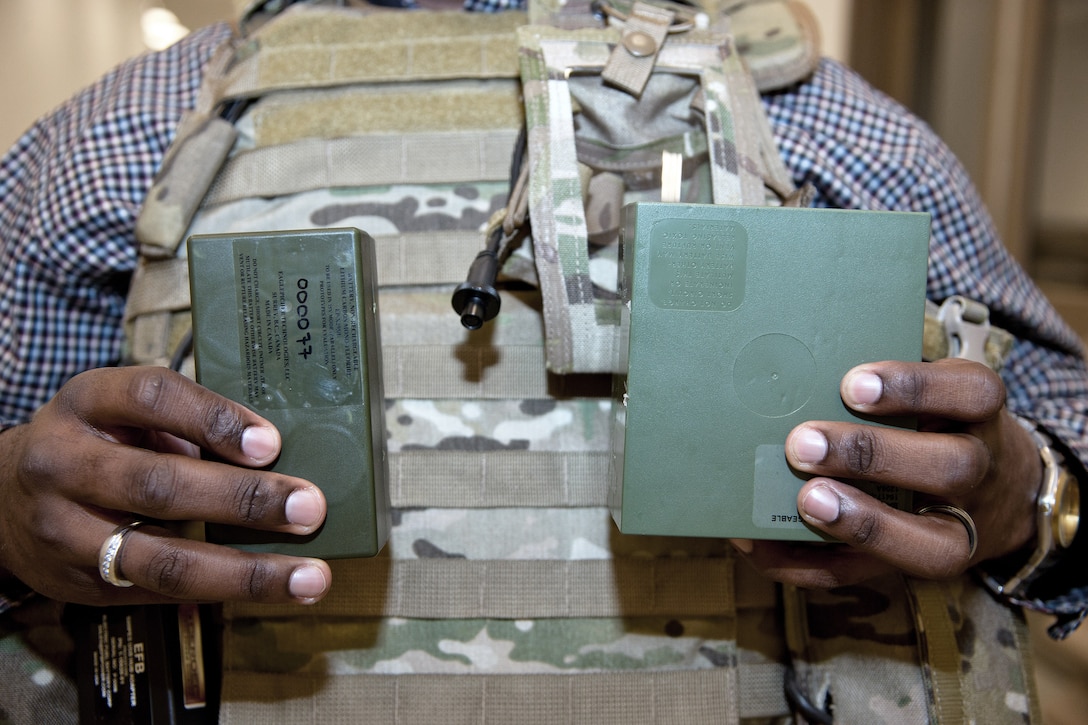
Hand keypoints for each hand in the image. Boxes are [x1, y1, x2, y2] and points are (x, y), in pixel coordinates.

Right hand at [0, 367, 331, 605]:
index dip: (214, 418)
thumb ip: (189, 425)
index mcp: (88, 403)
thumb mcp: (127, 413)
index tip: (271, 442)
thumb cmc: (98, 442)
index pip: (151, 396)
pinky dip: (223, 592)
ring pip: (161, 559)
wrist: (5, 497)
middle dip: (242, 500)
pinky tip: (272, 590)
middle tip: (308, 508)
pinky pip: (160, 592)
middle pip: (158, 485)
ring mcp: (66, 530)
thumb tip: (280, 453)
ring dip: (246, 572)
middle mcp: (66, 463)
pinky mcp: (81, 582)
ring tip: (308, 576)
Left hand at [731, 358, 1042, 588]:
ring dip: (860, 525)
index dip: (914, 389)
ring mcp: (960, 529)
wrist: (999, 488)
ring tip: (804, 500)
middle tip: (803, 443)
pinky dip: (808, 565)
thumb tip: (793, 368)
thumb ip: (880, 380)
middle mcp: (981, 472)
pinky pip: (866, 576)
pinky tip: (761, 546)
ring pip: (930, 545)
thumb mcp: (929, 387)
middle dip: (873, 457)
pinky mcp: (915, 567)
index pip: (972, 394)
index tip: (852, 385)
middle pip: (951, 468)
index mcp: (978, 413)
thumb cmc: (935, 419)